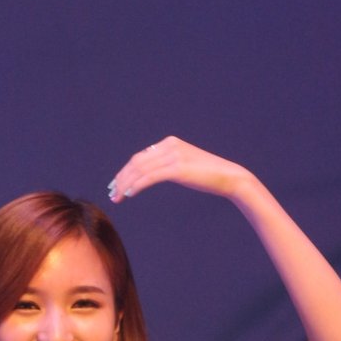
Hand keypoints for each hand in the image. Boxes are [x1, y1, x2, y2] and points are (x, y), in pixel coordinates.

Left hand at [107, 135, 246, 204]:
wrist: (229, 177)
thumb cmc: (208, 175)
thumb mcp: (185, 165)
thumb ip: (168, 164)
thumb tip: (152, 173)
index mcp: (169, 142)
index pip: (140, 157)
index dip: (125, 171)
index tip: (116, 184)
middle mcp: (169, 146)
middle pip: (136, 162)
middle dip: (121, 178)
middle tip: (111, 193)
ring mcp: (173, 156)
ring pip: (140, 170)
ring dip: (125, 184)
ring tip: (116, 197)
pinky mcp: (177, 168)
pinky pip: (150, 177)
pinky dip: (137, 185)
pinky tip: (128, 194)